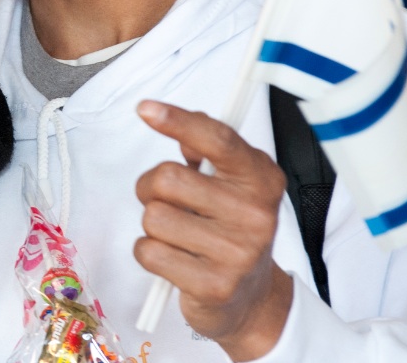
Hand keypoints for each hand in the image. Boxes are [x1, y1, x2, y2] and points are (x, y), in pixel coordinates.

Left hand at [133, 100, 292, 361]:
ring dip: (152, 223)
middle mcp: (255, 213)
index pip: (217, 139)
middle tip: (165, 200)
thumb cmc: (229, 227)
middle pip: (167, 178)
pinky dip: (149, 252)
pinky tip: (174, 259)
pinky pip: (148, 251)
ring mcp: (236, 252)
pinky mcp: (213, 286)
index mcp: (260, 178)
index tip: (145, 109)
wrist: (251, 298)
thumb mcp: (230, 183)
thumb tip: (172, 120)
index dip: (178, 120)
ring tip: (177, 234)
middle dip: (151, 186)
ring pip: (153, 216)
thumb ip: (204, 148)